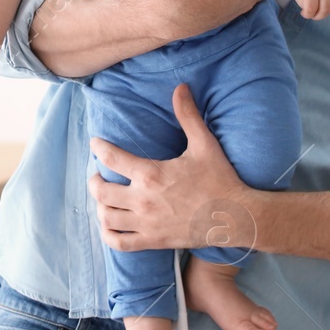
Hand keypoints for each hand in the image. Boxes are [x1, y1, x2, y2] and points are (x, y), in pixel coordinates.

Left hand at [90, 84, 257, 250]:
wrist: (235, 216)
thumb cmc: (219, 179)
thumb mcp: (204, 144)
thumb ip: (188, 115)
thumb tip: (181, 87)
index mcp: (151, 174)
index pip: (111, 157)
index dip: (99, 147)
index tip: (96, 143)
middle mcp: (143, 200)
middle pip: (101, 191)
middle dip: (94, 181)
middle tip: (99, 175)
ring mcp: (146, 224)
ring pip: (106, 217)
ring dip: (100, 207)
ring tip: (105, 199)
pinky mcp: (153, 241)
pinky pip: (119, 243)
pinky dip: (109, 234)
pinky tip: (111, 225)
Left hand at [288, 0, 329, 19]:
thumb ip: (302, 3)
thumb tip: (311, 12)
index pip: (311, 10)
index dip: (307, 15)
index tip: (304, 12)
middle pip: (324, 11)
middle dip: (317, 16)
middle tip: (312, 13)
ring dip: (327, 12)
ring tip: (320, 8)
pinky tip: (329, 4)